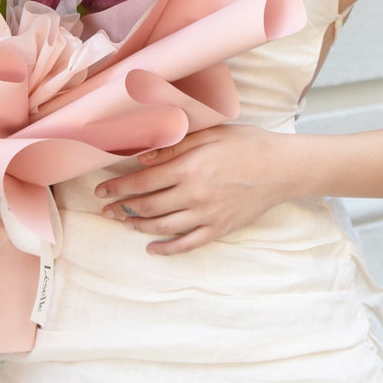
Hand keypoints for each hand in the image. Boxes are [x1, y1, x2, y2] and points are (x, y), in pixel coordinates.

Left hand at [95, 124, 289, 255]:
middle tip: (106, 210)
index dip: (118, 187)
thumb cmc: (247, 144)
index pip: (143, 181)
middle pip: (147, 206)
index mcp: (189, 168)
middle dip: (121, 207)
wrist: (281, 168)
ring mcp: (206, 215)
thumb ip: (176, 145)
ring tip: (125, 222)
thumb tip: (143, 157)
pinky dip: (166, 248)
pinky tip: (152, 247)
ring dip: (138, 225)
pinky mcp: (219, 228)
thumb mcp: (211, 134)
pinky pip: (187, 244)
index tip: (101, 189)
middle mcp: (194, 195)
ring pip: (162, 226)